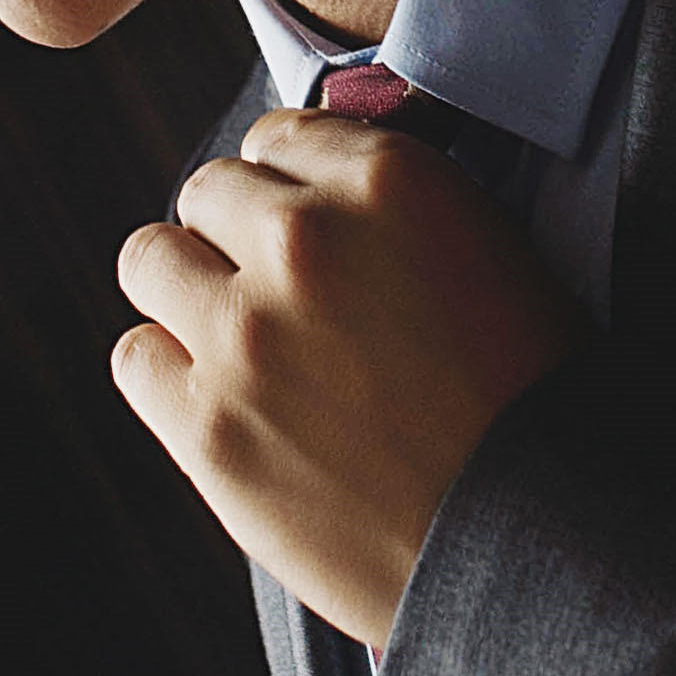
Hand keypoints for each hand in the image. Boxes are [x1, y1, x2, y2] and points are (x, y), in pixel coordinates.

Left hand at [111, 107, 579, 644]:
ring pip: (150, 259)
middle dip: (239, 236)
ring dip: (190, 292)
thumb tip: (318, 196)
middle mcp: (306, 241)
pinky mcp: (208, 427)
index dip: (294, 188)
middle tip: (283, 298)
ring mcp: (246, 335)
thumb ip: (396, 209)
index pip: (281, 136)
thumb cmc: (536, 405)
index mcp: (391, 181)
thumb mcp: (496, 254)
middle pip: (208, 191)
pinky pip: (135, 356)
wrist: (540, 539)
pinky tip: (224, 402)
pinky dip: (169, 374)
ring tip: (242, 343)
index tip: (312, 230)